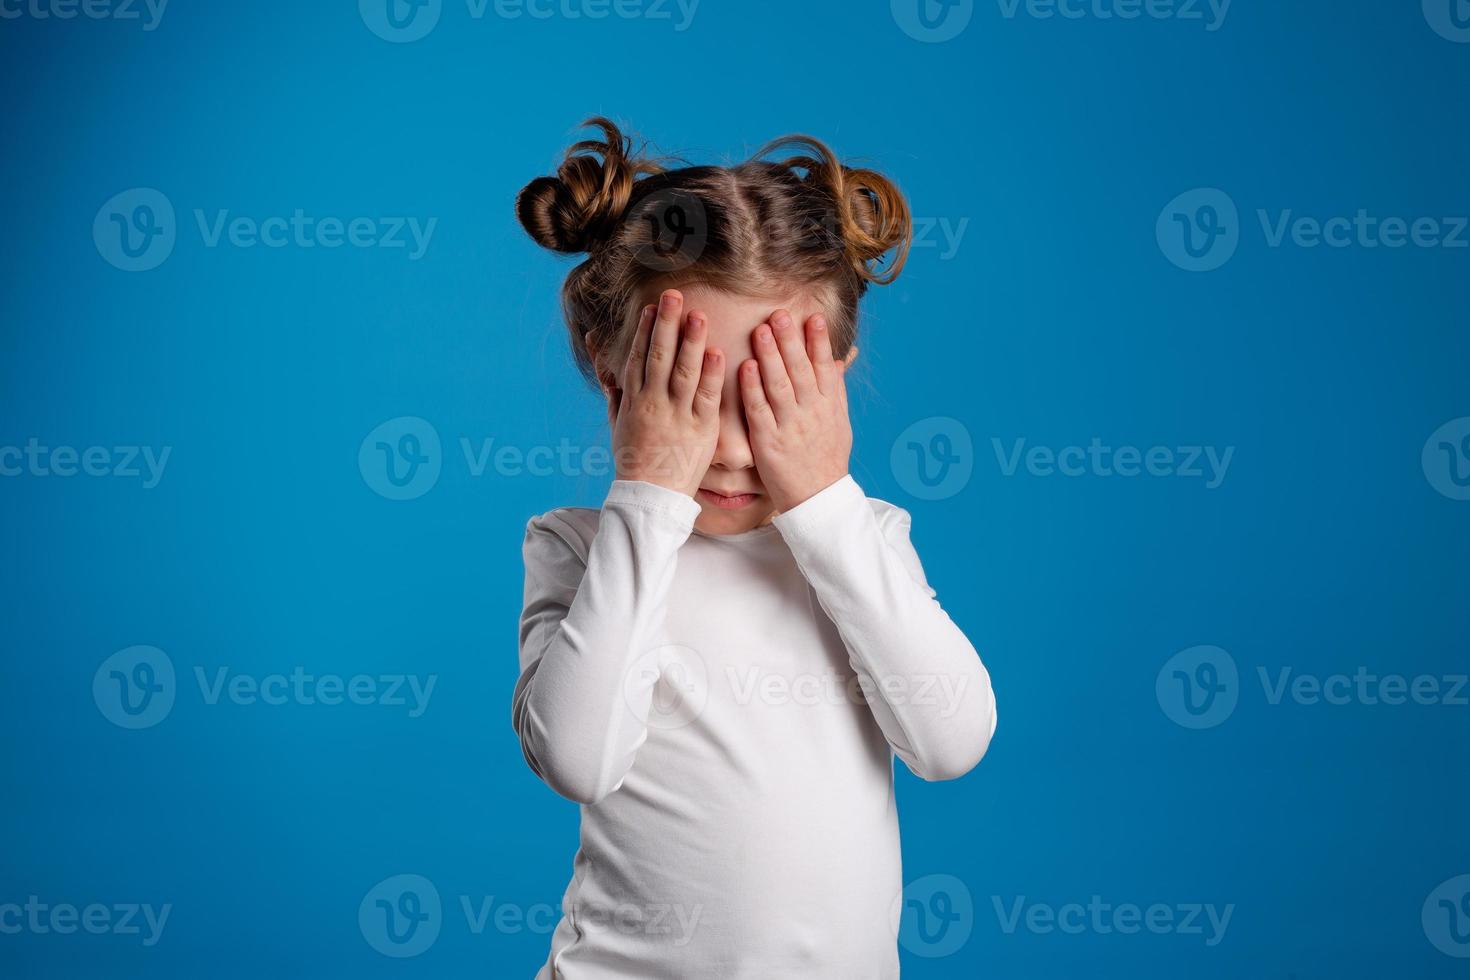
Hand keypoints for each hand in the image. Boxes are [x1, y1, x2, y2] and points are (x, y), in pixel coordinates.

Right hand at [609, 290, 724, 497]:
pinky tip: (717, 352)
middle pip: (659, 356)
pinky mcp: (700, 430)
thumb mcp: (618, 426)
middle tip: (674, 295)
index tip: (651, 307)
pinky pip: (707, 398)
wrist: (650, 497)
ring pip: (684, 371)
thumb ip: (615, 395)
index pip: (638, 358)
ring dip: (691, 341)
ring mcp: (677, 416)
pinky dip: (711, 374)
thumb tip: (607, 371)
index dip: (644, 331)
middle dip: (666, 324)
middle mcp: (653, 404)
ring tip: (698, 314)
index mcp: (634, 401)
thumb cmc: (634, 462)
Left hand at [738, 309, 851, 511]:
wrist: (817, 498)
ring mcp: (790, 427)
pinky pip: (760, 411)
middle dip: (790, 341)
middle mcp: (811, 413)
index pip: (824, 367)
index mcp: (828, 406)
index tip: (812, 316)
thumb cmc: (826, 458)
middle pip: (800, 370)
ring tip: (761, 330)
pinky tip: (745, 367)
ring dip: (770, 356)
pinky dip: (752, 389)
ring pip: (779, 386)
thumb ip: (836, 389)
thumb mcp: (839, 422)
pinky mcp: (769, 442)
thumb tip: (839, 358)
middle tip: (780, 314)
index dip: (818, 341)